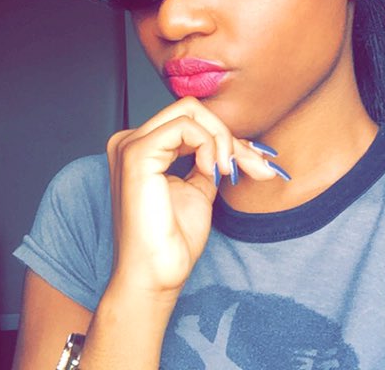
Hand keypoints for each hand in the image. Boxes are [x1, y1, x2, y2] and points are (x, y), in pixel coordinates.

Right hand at [105, 97, 278, 297]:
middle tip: (254, 166)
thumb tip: (235, 144)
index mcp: (141, 149)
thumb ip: (208, 161)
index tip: (255, 164)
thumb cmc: (171, 241)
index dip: (227, 139)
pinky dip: (210, 144)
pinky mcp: (137, 154)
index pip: (190, 123)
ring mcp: (130, 145)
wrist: (156, 274)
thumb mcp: (198, 189)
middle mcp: (129, 141)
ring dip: (223, 139)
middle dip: (230, 137)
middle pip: (192, 111)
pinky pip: (186, 127)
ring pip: (191, 112)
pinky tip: (213, 170)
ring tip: (230, 172)